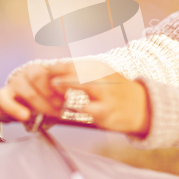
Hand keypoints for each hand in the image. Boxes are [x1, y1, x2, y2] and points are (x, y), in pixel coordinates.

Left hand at [0, 61, 150, 136]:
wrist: (143, 106)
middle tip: (35, 90)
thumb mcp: (102, 74)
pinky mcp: (104, 114)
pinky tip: (58, 114)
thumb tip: (55, 68)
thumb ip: (81, 71)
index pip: (68, 65)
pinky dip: (67, 113)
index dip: (50, 70)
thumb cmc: (118, 90)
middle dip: (49, 85)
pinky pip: (80, 113)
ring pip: (73, 96)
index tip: (37, 75)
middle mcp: (101, 79)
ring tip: (44, 102)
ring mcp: (103, 97)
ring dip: (56, 100)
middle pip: (68, 78)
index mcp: (98, 67)